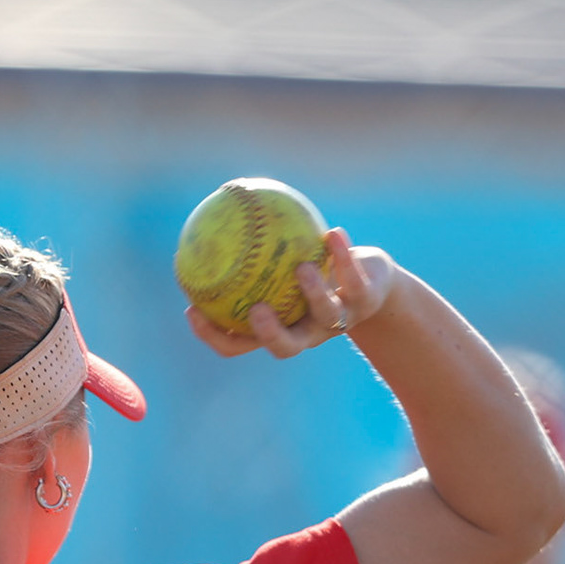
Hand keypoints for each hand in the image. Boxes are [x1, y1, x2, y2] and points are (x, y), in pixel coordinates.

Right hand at [184, 228, 395, 358]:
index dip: (214, 335)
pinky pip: (352, 279)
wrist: (372, 281)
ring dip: (313, 293)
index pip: (239, 343)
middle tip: (254, 311)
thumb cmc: (314, 268)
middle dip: (270, 334)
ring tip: (301, 268)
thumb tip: (209, 216)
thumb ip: (248, 247)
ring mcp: (338, 320)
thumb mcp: (279, 259)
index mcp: (279, 328)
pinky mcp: (364, 300)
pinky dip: (342, 256)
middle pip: (287, 347)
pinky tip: (333, 234)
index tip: (192, 309)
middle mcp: (308, 332)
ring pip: (326, 315)